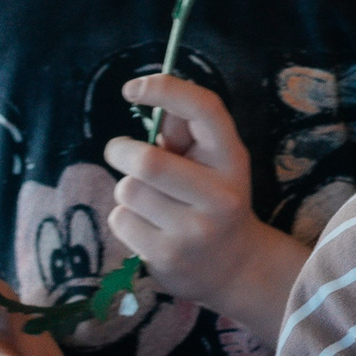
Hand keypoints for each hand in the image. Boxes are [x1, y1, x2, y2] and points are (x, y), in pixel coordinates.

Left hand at [104, 75, 293, 309]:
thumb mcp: (211, 162)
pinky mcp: (168, 257)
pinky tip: (147, 228)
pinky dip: (124, 218)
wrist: (235, 266)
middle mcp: (221, 195)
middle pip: (148, 162)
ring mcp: (195, 230)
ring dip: (126, 190)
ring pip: (128, 191)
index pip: (205, 109)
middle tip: (120, 153)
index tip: (131, 89)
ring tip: (148, 202)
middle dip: (121, 151)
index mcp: (232, 158)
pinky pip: (120, 220)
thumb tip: (147, 94)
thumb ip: (183, 131)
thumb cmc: (212, 199)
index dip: (165, 89)